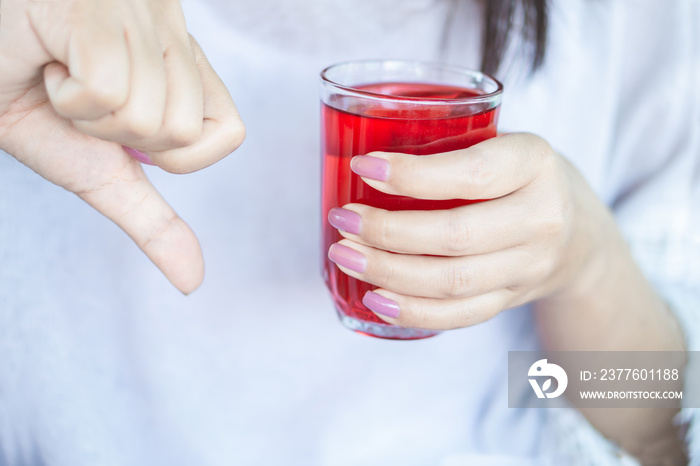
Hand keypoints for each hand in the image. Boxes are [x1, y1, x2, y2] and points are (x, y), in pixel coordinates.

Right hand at [0, 0, 244, 292]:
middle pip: (186, 131)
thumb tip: (193, 281)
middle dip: (122, 136)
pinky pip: (109, 91)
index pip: (229, 132)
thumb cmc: (28, 103)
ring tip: (61, 74)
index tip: (121, 121)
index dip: (175, 151)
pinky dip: (66, 96)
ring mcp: (140, 10)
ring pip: (151, 116)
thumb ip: (151, 218)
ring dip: (90, 117)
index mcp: (184, 60)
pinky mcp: (98, 5)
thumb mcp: (101, 170)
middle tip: (84, 96)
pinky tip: (49, 58)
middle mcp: (172, 26)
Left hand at [327, 133, 612, 328]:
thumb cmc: (518, 178)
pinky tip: (374, 298)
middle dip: (387, 232)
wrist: (578, 234)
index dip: (413, 175)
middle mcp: (541, 218)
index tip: (363, 167)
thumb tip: (358, 161)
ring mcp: (529, 266)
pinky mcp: (512, 299)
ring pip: (453, 282)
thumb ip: (450, 147)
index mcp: (535, 163)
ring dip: (388, 272)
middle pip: (456, 236)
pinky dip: (412, 311)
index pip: (473, 173)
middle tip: (343, 219)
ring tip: (344, 255)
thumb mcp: (503, 145)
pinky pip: (459, 315)